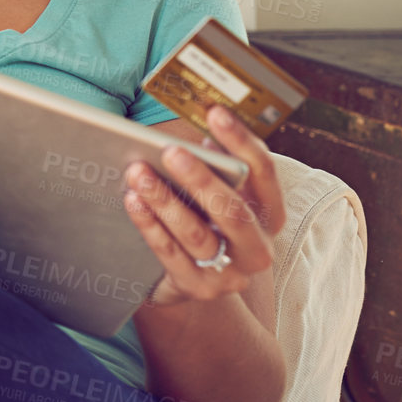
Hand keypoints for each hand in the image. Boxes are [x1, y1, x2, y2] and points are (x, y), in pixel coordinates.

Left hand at [122, 105, 287, 307]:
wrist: (197, 281)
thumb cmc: (207, 222)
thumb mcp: (219, 195)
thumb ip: (217, 165)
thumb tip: (198, 133)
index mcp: (269, 214)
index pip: (263, 173)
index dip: (241, 141)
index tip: (215, 113)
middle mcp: (258, 247)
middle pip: (233, 210)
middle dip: (201, 179)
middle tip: (171, 150)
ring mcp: (230, 273)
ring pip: (196, 234)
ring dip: (165, 200)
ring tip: (138, 172)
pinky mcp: (199, 287)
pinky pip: (170, 254)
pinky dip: (149, 226)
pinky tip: (132, 201)